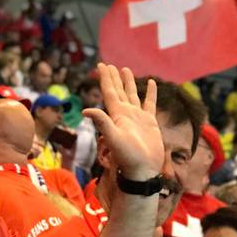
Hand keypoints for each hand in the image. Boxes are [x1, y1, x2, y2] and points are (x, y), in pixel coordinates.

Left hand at [82, 64, 161, 180]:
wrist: (143, 171)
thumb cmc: (128, 157)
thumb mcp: (113, 138)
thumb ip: (102, 122)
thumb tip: (85, 110)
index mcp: (116, 115)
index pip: (109, 92)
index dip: (105, 78)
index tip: (101, 65)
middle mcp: (126, 114)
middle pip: (118, 91)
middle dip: (114, 78)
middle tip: (110, 65)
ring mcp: (138, 118)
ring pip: (132, 95)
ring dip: (129, 83)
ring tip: (126, 69)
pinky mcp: (150, 123)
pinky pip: (150, 104)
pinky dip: (150, 93)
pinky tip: (151, 83)